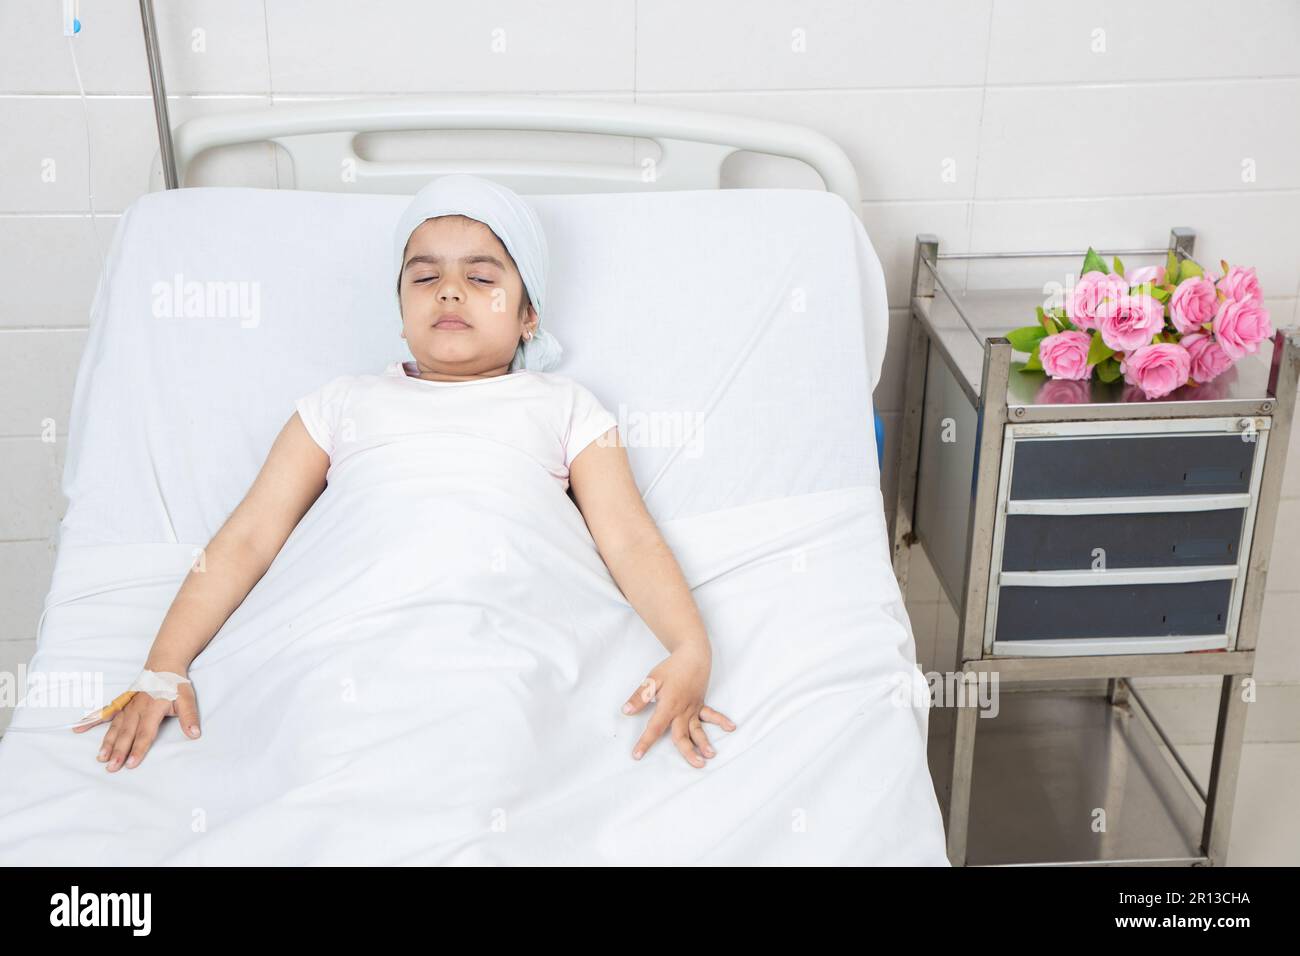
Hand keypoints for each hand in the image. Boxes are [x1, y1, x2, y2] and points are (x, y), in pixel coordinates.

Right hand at [72, 672, 200, 771]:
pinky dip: (91, 720)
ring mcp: (127, 705)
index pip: (145, 733)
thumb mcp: (188, 698)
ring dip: (107, 742)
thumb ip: (190, 717)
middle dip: (119, 751)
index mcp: (153, 708)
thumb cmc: (176, 684)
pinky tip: (78, 728)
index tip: (130, 764)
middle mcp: (137, 708)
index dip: (138, 749)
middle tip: (111, 768)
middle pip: (127, 733)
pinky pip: (105, 712)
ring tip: (101, 757)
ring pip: (115, 726)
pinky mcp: (122, 703)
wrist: (164, 664)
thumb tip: (195, 734)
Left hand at [621, 643, 736, 767]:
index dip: (645, 742)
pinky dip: (721, 721)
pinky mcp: (701, 704)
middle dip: (687, 752)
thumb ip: (640, 697)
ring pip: (698, 729)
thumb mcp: (652, 680)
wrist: (692, 654)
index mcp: (668, 706)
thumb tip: (626, 710)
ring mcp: (694, 708)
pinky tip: (731, 727)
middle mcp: (682, 711)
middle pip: (682, 735)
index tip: (637, 755)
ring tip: (710, 756)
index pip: (654, 728)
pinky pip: (711, 714)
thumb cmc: (671, 668)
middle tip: (695, 765)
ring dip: (704, 742)